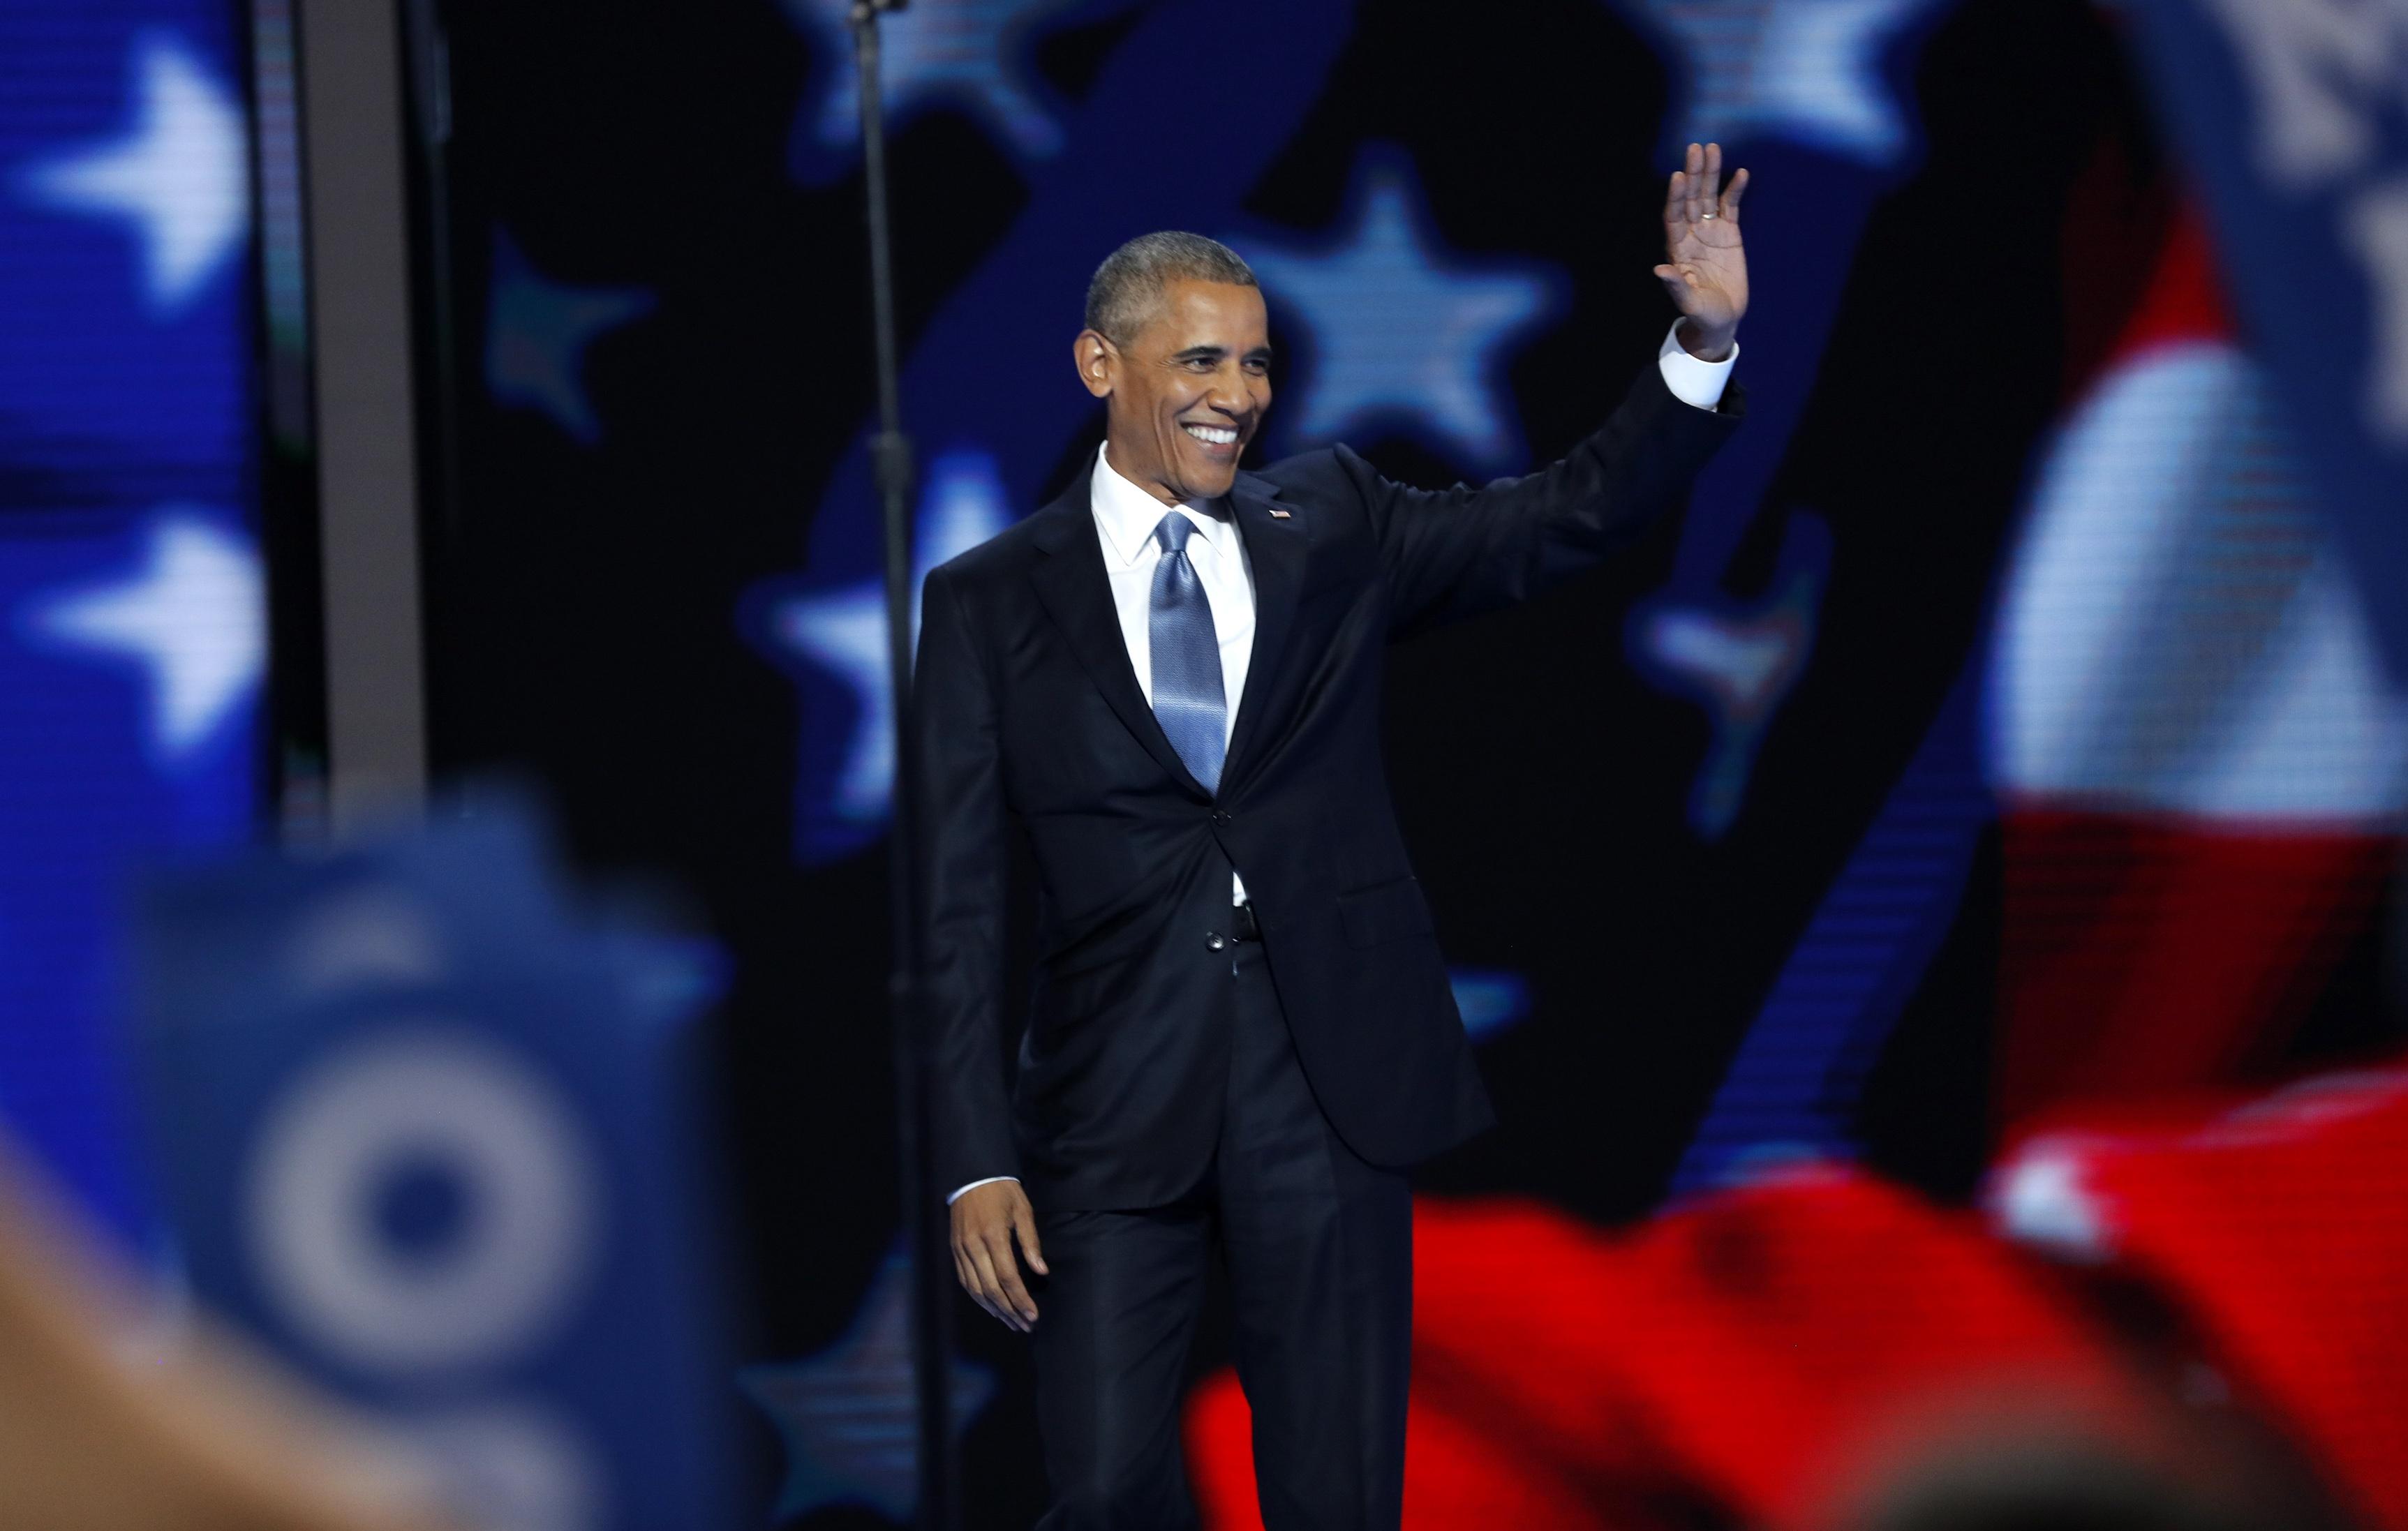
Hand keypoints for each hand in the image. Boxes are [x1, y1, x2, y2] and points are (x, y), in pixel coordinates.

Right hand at [950, 1180, 1047, 1331]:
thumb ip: (1031, 1243)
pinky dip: (978, 1298)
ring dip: (994, 1310)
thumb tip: (1041, 1271)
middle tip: (1025, 1326)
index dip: (1021, 1300)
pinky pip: (965, 1281)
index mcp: (993, 1235)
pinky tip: (992, 1307)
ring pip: (976, 1289)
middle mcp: (974, 1246)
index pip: (1008, 1277)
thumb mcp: (1023, 1210)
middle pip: (991, 1289)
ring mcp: (961, 1249)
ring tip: (1011, 1322)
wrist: (972, 1175)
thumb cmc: (1003, 1191)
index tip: (1033, 1316)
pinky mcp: (954, 1250)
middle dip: (1009, 1311)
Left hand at [1654, 141, 1749, 360]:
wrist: (1722, 318)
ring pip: (1709, 196)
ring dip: (1711, 174)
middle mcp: (1691, 234)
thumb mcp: (1689, 302)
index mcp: (1677, 248)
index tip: (1678, 177)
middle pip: (1691, 198)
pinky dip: (1735, 190)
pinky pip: (1731, 206)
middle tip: (1695, 149)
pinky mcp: (1730, 232)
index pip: (1674, 216)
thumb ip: (1676, 284)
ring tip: (1713, 149)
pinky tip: (1740, 173)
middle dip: (1693, 174)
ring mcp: (1710, 231)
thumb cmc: (1702, 313)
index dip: (1675, 197)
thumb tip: (1659, 269)